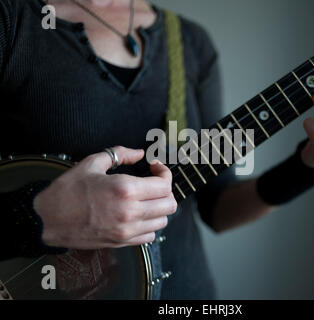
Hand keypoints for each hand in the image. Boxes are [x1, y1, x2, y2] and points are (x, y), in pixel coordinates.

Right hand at [33, 146, 176, 248]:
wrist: (47, 220)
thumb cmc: (67, 191)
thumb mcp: (91, 163)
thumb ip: (120, 154)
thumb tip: (139, 152)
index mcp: (125, 189)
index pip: (164, 184)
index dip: (164, 172)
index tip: (155, 167)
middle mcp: (130, 211)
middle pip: (170, 204)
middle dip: (165, 190)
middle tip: (154, 182)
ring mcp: (127, 230)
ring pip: (163, 221)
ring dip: (159, 207)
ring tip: (147, 198)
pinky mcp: (122, 242)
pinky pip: (150, 236)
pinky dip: (150, 224)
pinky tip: (139, 214)